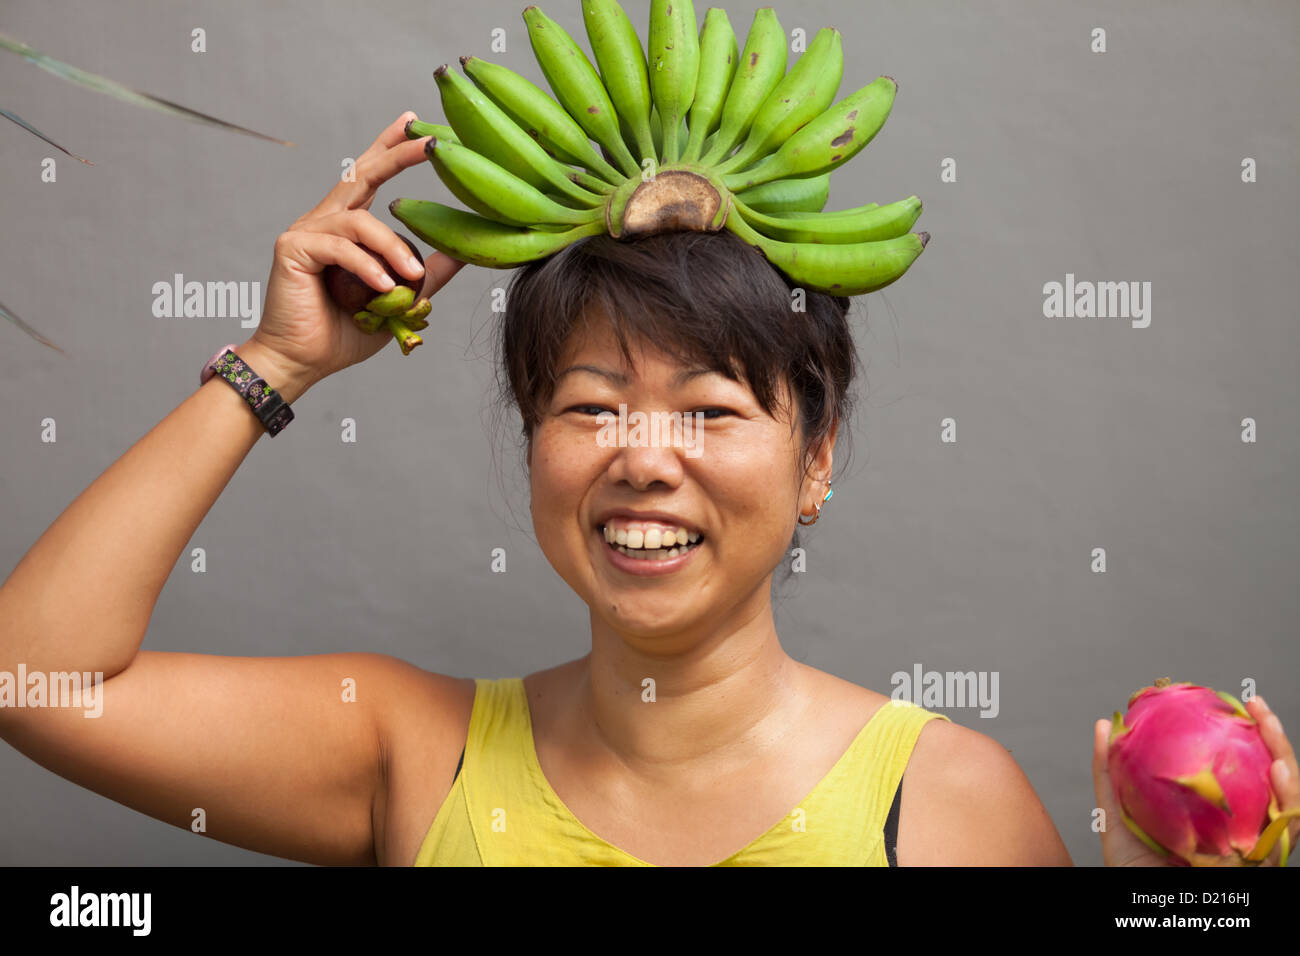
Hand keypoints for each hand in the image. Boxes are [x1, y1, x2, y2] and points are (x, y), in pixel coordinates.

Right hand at [249, 111, 466, 388]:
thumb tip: (466, 252)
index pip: (369, 175)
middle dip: (397, 155)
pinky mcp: (293, 249)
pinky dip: (367, 266)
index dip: (390, 146)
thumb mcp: (399, 300)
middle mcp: (325, 221)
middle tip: (430, 144)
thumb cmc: (343, 333)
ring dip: (393, 247)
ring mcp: (306, 232)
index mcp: (347, 227)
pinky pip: (340, 248)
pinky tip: (384, 285)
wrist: (302, 362)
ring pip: (360, 221)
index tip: (414, 123)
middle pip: (361, 173)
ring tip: (412, 277)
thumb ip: (427, 274)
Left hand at [1092, 695, 1299, 865]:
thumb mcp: (1117, 814)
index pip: (1240, 769)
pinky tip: (1278, 774)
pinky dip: (1289, 802)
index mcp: (1212, 813)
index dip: (1247, 735)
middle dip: (1273, 739)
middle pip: (1269, 780)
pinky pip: (1283, 835)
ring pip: (1287, 803)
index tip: (1238, 702)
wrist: (1136, 904)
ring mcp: (1252, 847)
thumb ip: (1111, 771)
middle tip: (1257, 706)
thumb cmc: (1131, 866)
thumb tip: (1106, 724)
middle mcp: (1239, 828)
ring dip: (1287, 764)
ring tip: (1271, 734)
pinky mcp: (1259, 867)